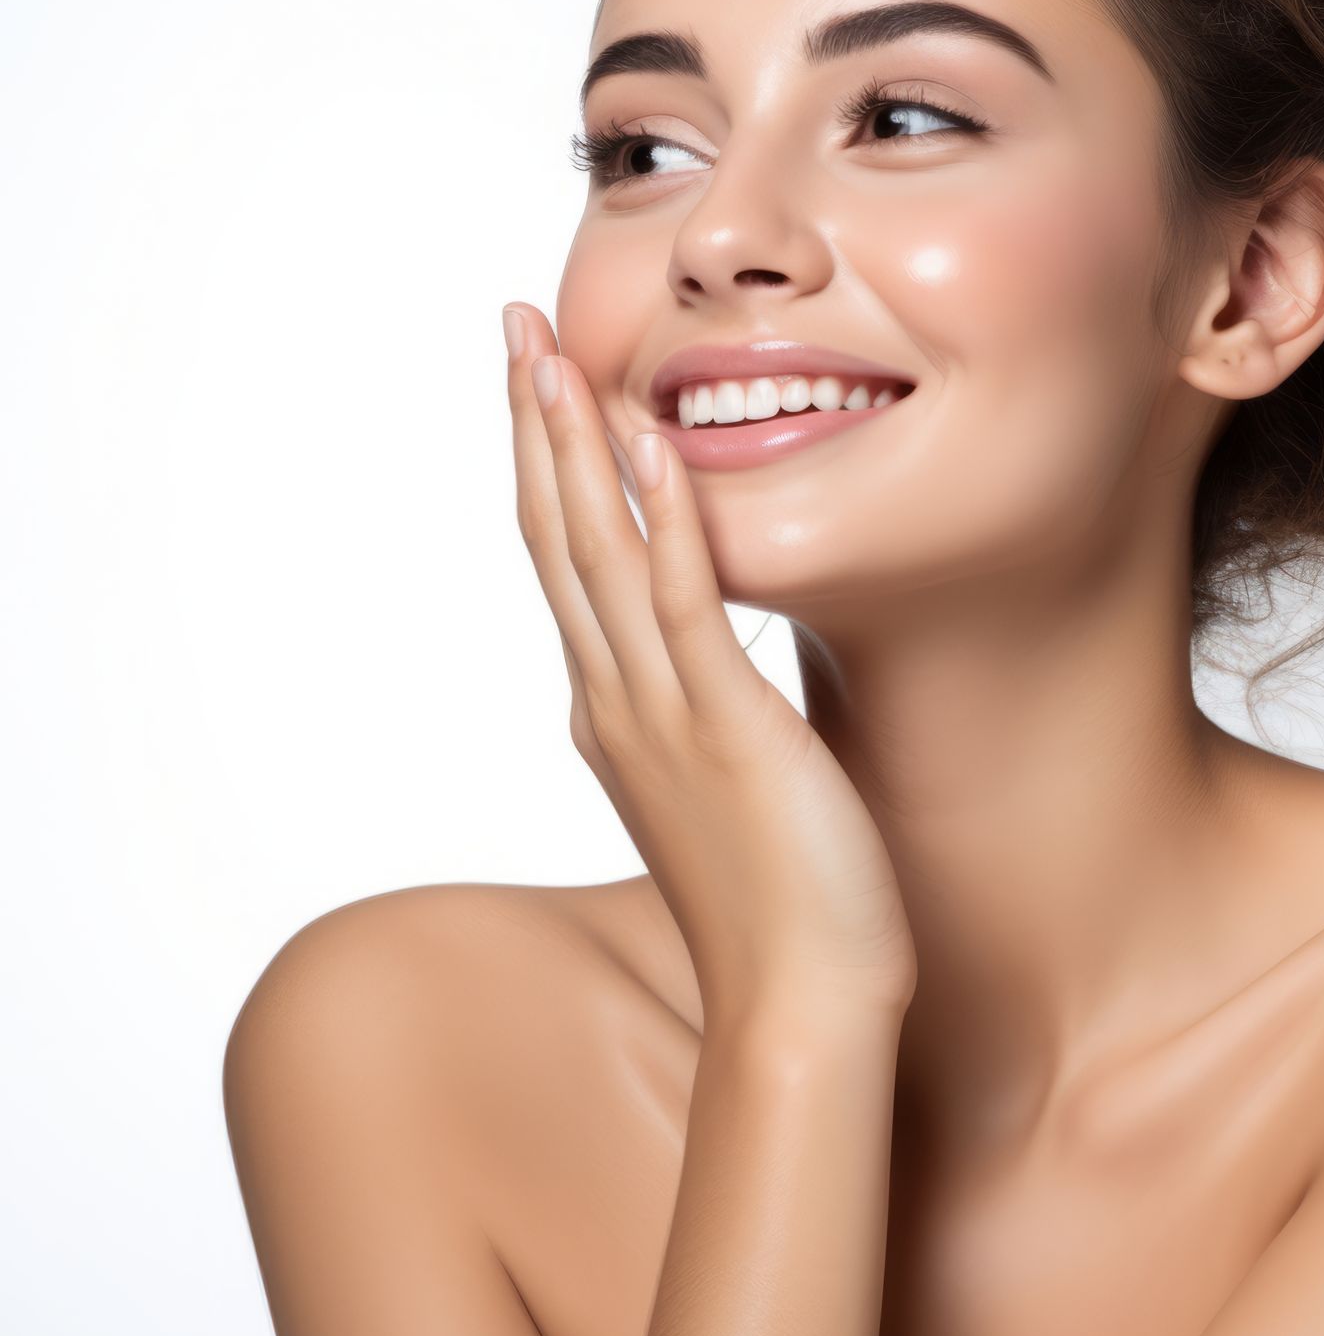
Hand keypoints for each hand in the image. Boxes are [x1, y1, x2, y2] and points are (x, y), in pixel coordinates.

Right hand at [501, 301, 917, 1025]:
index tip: (539, 383)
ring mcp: (660, 716)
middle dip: (530, 426)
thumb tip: (712, 659)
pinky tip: (648, 442)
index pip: (567, 563)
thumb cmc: (778, 903)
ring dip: (568, 447)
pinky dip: (662, 518)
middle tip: (510, 326)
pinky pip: (683, 604)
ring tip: (545, 351)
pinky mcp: (727, 729)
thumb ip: (703, 711)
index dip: (547, 466)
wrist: (801, 1010)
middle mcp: (616, 703)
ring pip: (595, 556)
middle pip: (555, 538)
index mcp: (615, 711)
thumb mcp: (723, 782)